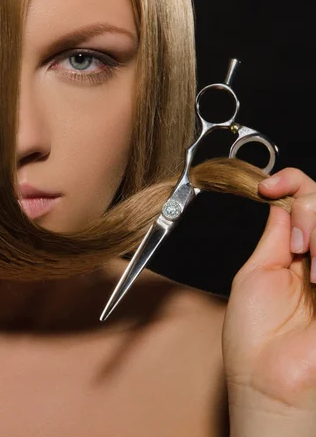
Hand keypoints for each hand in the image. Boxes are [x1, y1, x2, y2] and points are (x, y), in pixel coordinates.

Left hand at [222, 167, 315, 419]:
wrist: (269, 382)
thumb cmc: (255, 338)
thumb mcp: (256, 272)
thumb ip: (275, 235)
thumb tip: (281, 201)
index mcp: (297, 253)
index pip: (307, 199)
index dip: (293, 183)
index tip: (269, 186)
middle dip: (311, 209)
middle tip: (296, 241)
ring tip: (309, 268)